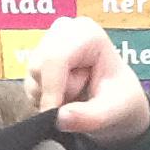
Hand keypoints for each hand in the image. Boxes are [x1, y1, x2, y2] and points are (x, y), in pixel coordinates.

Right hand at [24, 16, 149, 144]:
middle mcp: (63, 31)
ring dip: (51, 98)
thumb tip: (60, 118)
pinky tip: (65, 98)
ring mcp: (48, 43)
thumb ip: (89, 117)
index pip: (55, 57)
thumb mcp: (112, 112)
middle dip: (54, 94)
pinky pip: (30, 87)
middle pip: (38, 67)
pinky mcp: (38, 60)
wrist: (115, 104)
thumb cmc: (119, 101)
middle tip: (79, 103)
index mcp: (86, 33)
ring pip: (32, 79)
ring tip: (77, 99)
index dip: (51, 89)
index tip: (55, 115)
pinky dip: (44, 100)